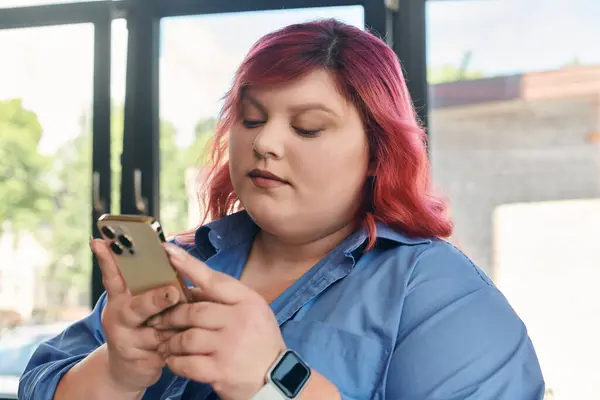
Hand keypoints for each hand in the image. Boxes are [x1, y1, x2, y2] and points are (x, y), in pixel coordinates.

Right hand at [91, 238, 180, 392]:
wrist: (128, 369)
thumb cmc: (142, 327)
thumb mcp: (140, 304)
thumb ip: (152, 285)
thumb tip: (174, 256)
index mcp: (120, 299)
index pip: (112, 276)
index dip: (107, 259)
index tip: (101, 242)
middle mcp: (119, 317)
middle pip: (138, 307)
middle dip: (156, 300)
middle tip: (173, 292)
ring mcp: (128, 341)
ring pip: (157, 331)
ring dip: (177, 326)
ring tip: (191, 321)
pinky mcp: (141, 361)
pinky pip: (167, 350)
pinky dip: (180, 345)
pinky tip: (190, 343)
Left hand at [148, 243, 285, 399]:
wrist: (275, 380)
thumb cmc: (260, 341)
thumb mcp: (252, 311)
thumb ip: (223, 299)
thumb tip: (188, 288)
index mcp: (248, 302)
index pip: (214, 280)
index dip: (189, 265)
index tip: (167, 251)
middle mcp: (240, 321)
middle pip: (193, 311)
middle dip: (171, 316)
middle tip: (158, 320)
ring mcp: (230, 347)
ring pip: (186, 338)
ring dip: (170, 342)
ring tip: (164, 344)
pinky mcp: (220, 371)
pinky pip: (186, 363)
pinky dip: (174, 362)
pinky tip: (173, 361)